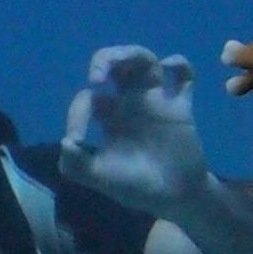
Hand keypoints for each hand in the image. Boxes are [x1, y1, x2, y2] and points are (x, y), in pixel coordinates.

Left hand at [61, 46, 209, 216]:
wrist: (173, 199)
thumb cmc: (135, 187)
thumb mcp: (99, 178)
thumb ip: (77, 165)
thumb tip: (67, 142)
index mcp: (107, 116)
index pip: (88, 98)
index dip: (78, 112)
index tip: (78, 139)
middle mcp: (129, 102)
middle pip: (116, 64)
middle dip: (104, 59)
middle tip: (97, 76)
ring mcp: (156, 101)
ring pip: (145, 61)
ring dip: (132, 54)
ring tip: (123, 62)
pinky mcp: (180, 108)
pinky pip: (185, 77)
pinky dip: (179, 65)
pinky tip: (169, 69)